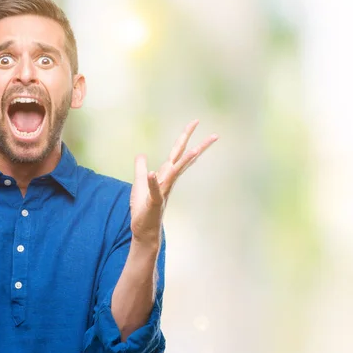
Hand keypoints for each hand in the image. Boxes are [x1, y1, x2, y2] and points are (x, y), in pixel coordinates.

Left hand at [129, 119, 217, 245]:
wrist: (143, 231)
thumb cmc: (143, 209)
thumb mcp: (139, 184)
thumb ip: (141, 168)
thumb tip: (141, 154)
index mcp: (166, 175)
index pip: (177, 153)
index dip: (186, 137)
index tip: (196, 122)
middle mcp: (168, 181)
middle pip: (182, 159)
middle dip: (195, 145)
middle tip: (214, 134)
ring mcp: (163, 192)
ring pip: (174, 174)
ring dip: (184, 163)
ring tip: (195, 150)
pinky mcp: (154, 202)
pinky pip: (154, 190)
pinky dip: (153, 182)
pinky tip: (154, 173)